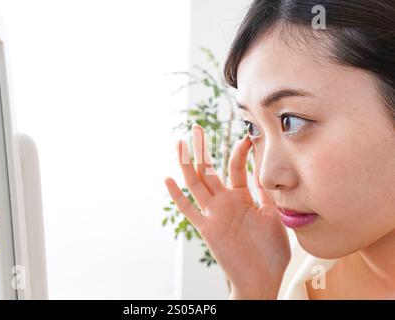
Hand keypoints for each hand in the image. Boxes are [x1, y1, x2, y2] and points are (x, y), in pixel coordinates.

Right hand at [164, 124, 290, 298]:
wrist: (264, 277)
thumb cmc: (272, 249)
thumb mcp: (273, 214)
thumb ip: (266, 192)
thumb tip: (265, 167)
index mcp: (242, 197)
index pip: (236, 167)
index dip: (239, 151)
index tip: (247, 135)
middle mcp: (224, 202)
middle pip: (209, 170)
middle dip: (203, 149)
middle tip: (197, 128)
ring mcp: (213, 214)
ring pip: (196, 184)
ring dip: (188, 164)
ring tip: (182, 143)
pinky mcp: (206, 228)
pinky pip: (188, 210)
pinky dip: (177, 197)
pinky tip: (167, 179)